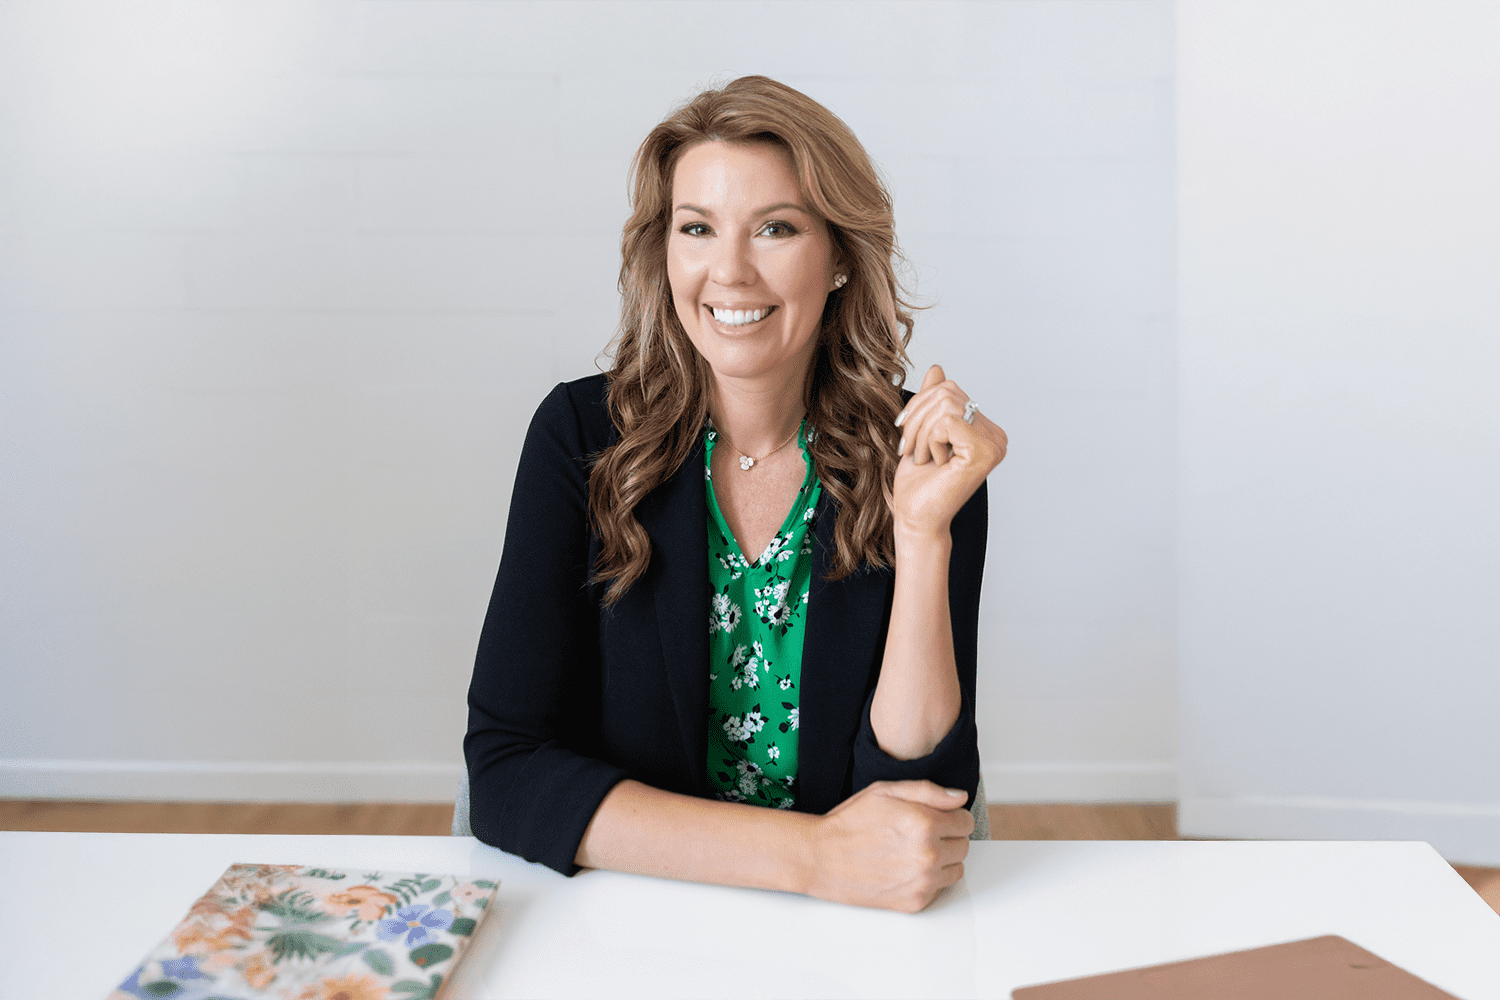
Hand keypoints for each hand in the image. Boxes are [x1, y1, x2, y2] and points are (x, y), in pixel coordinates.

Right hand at [804, 780, 973, 912]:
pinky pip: (939, 889)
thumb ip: (929, 791)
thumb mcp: (886, 791)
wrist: (821, 858)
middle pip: (964, 845)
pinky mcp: (915, 902)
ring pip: (956, 869)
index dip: (951, 816)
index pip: (966, 821)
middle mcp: (928, 854)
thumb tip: (959, 798)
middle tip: (919, 834)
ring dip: (942, 860)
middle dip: (947, 837)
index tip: (935, 817)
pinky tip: (905, 868)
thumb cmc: (850, 823)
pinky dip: (928, 880)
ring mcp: (923, 882)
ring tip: (912, 851)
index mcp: (924, 823)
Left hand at [892, 364, 1007, 541]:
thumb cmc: (918, 484)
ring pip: (945, 404)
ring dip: (921, 431)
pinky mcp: (984, 453)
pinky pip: (947, 420)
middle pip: (947, 392)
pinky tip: (934, 462)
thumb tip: (938, 369)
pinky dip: (929, 439)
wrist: (916, 519)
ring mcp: (994, 444)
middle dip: (917, 417)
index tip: (907, 436)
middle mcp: (996, 436)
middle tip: (912, 450)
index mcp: (985, 430)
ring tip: (923, 458)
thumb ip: (933, 401)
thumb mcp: (920, 433)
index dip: (919, 405)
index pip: (950, 389)